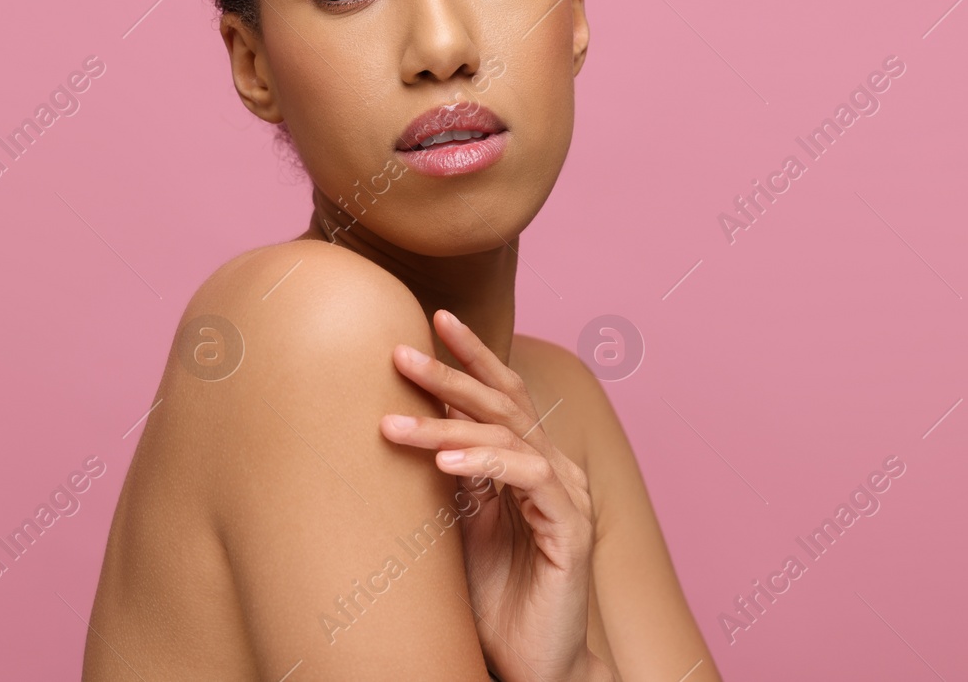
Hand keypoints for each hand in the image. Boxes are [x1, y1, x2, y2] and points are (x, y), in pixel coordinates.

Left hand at [380, 310, 609, 681]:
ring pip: (508, 437)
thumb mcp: (460, 525)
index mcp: (531, 463)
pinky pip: (529, 479)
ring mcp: (569, 496)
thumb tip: (405, 424)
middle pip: (504, 403)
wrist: (535, 666)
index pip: (503, 394)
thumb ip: (450, 477)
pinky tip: (446, 463)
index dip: (473, 355)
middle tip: (401, 354)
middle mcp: (555, 469)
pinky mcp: (573, 529)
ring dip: (447, 426)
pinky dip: (486, 464)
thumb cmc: (496, 598)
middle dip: (451, 374)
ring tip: (394, 426)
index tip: (433, 320)